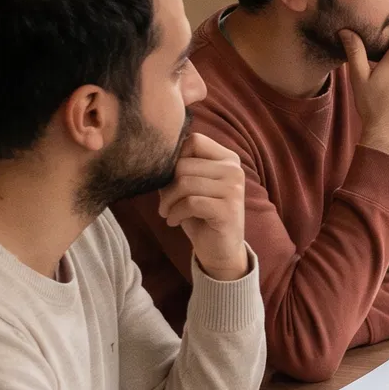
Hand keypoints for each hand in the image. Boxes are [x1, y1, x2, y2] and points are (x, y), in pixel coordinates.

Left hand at [157, 132, 247, 281]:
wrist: (220, 249)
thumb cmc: (200, 214)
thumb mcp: (189, 186)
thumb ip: (179, 168)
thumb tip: (154, 156)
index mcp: (228, 159)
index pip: (194, 141)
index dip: (174, 159)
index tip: (171, 180)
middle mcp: (234, 170)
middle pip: (184, 164)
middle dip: (166, 186)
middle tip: (165, 203)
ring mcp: (234, 189)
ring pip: (185, 183)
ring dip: (168, 202)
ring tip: (168, 212)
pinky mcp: (228, 209)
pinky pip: (190, 203)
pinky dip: (175, 214)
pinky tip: (174, 222)